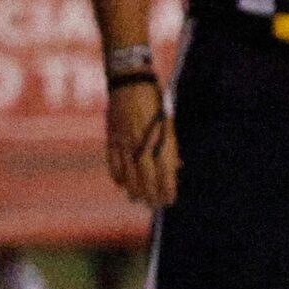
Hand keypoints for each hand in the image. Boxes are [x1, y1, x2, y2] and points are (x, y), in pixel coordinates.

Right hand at [104, 79, 178, 208]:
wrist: (130, 82)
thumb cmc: (155, 102)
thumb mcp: (169, 122)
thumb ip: (171, 147)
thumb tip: (177, 168)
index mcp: (161, 139)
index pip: (166, 172)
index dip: (167, 189)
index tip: (170, 200)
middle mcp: (143, 143)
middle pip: (146, 177)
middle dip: (151, 194)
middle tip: (154, 205)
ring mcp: (125, 142)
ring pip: (128, 173)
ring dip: (134, 189)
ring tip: (138, 200)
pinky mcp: (112, 138)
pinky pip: (113, 162)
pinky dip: (117, 175)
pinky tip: (121, 184)